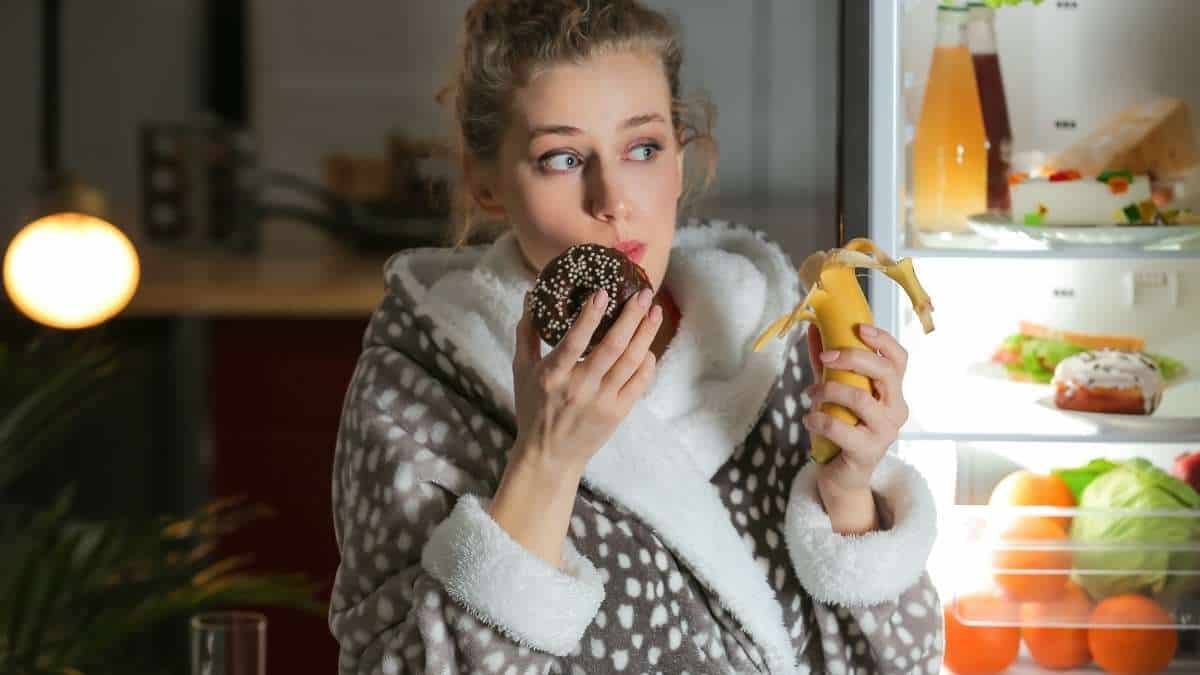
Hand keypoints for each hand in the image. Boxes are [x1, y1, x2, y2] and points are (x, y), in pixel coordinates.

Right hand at [511, 286, 661, 477]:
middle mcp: (579, 388)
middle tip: (644, 294)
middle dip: (632, 317)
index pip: (574, 341)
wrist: (550, 456)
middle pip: (613, 347)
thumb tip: (530, 296)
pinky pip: (640, 383)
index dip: (590, 316)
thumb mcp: (521, 370)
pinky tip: (649, 347)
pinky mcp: (617, 413)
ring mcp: (602, 402)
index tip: (603, 293)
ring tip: (655, 312)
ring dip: (646, 334)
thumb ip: (526, 333)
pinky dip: (647, 362)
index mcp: (553, 375)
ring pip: (631, 362)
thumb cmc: (533, 409)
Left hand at [803, 323, 909, 494]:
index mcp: (893, 392)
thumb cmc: (842, 428)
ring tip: (810, 394)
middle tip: (825, 357)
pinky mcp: (868, 452)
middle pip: (884, 373)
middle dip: (852, 358)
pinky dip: (818, 419)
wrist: (843, 475)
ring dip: (828, 390)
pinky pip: (840, 428)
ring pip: (860, 398)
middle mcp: (896, 410)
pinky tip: (808, 419)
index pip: (900, 359)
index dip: (883, 340)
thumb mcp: (835, 391)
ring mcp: (885, 432)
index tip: (859, 327)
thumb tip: (814, 328)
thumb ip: (828, 364)